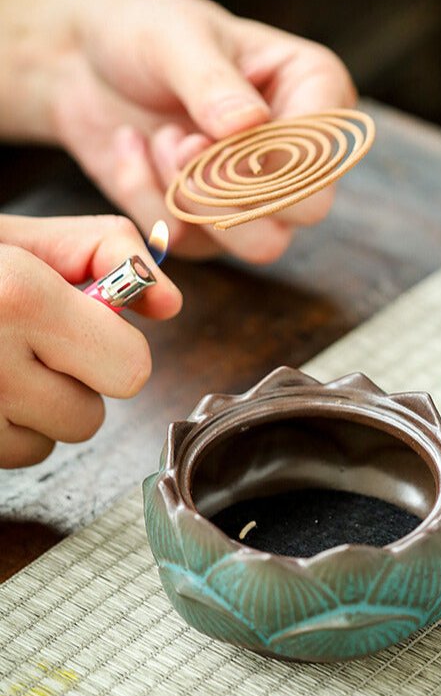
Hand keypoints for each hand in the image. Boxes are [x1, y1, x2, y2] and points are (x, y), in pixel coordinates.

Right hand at [0, 214, 181, 467]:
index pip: (130, 369)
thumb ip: (105, 249)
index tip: (85, 327)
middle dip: (73, 382)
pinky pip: (7, 460)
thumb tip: (168, 304)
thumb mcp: (21, 235)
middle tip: (32, 345)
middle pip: (89, 418)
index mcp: (19, 297)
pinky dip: (0, 432)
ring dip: (33, 411)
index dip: (115, 348)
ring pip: (48, 445)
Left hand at [1, 0, 355, 260]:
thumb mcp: (175, 37)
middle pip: (306, 210)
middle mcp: (300, 147)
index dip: (270, 156)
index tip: (213, 130)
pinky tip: (134, 150)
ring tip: (162, 140)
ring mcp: (262, 191)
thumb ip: (212, 83)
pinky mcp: (214, 224)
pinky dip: (150, 202)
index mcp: (316, 88)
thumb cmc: (143, 30)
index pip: (325, 152)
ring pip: (261, 243)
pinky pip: (194, 245)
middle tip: (185, 143)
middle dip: (235, 186)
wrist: (82, 58)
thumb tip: (249, 125)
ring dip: (196, 199)